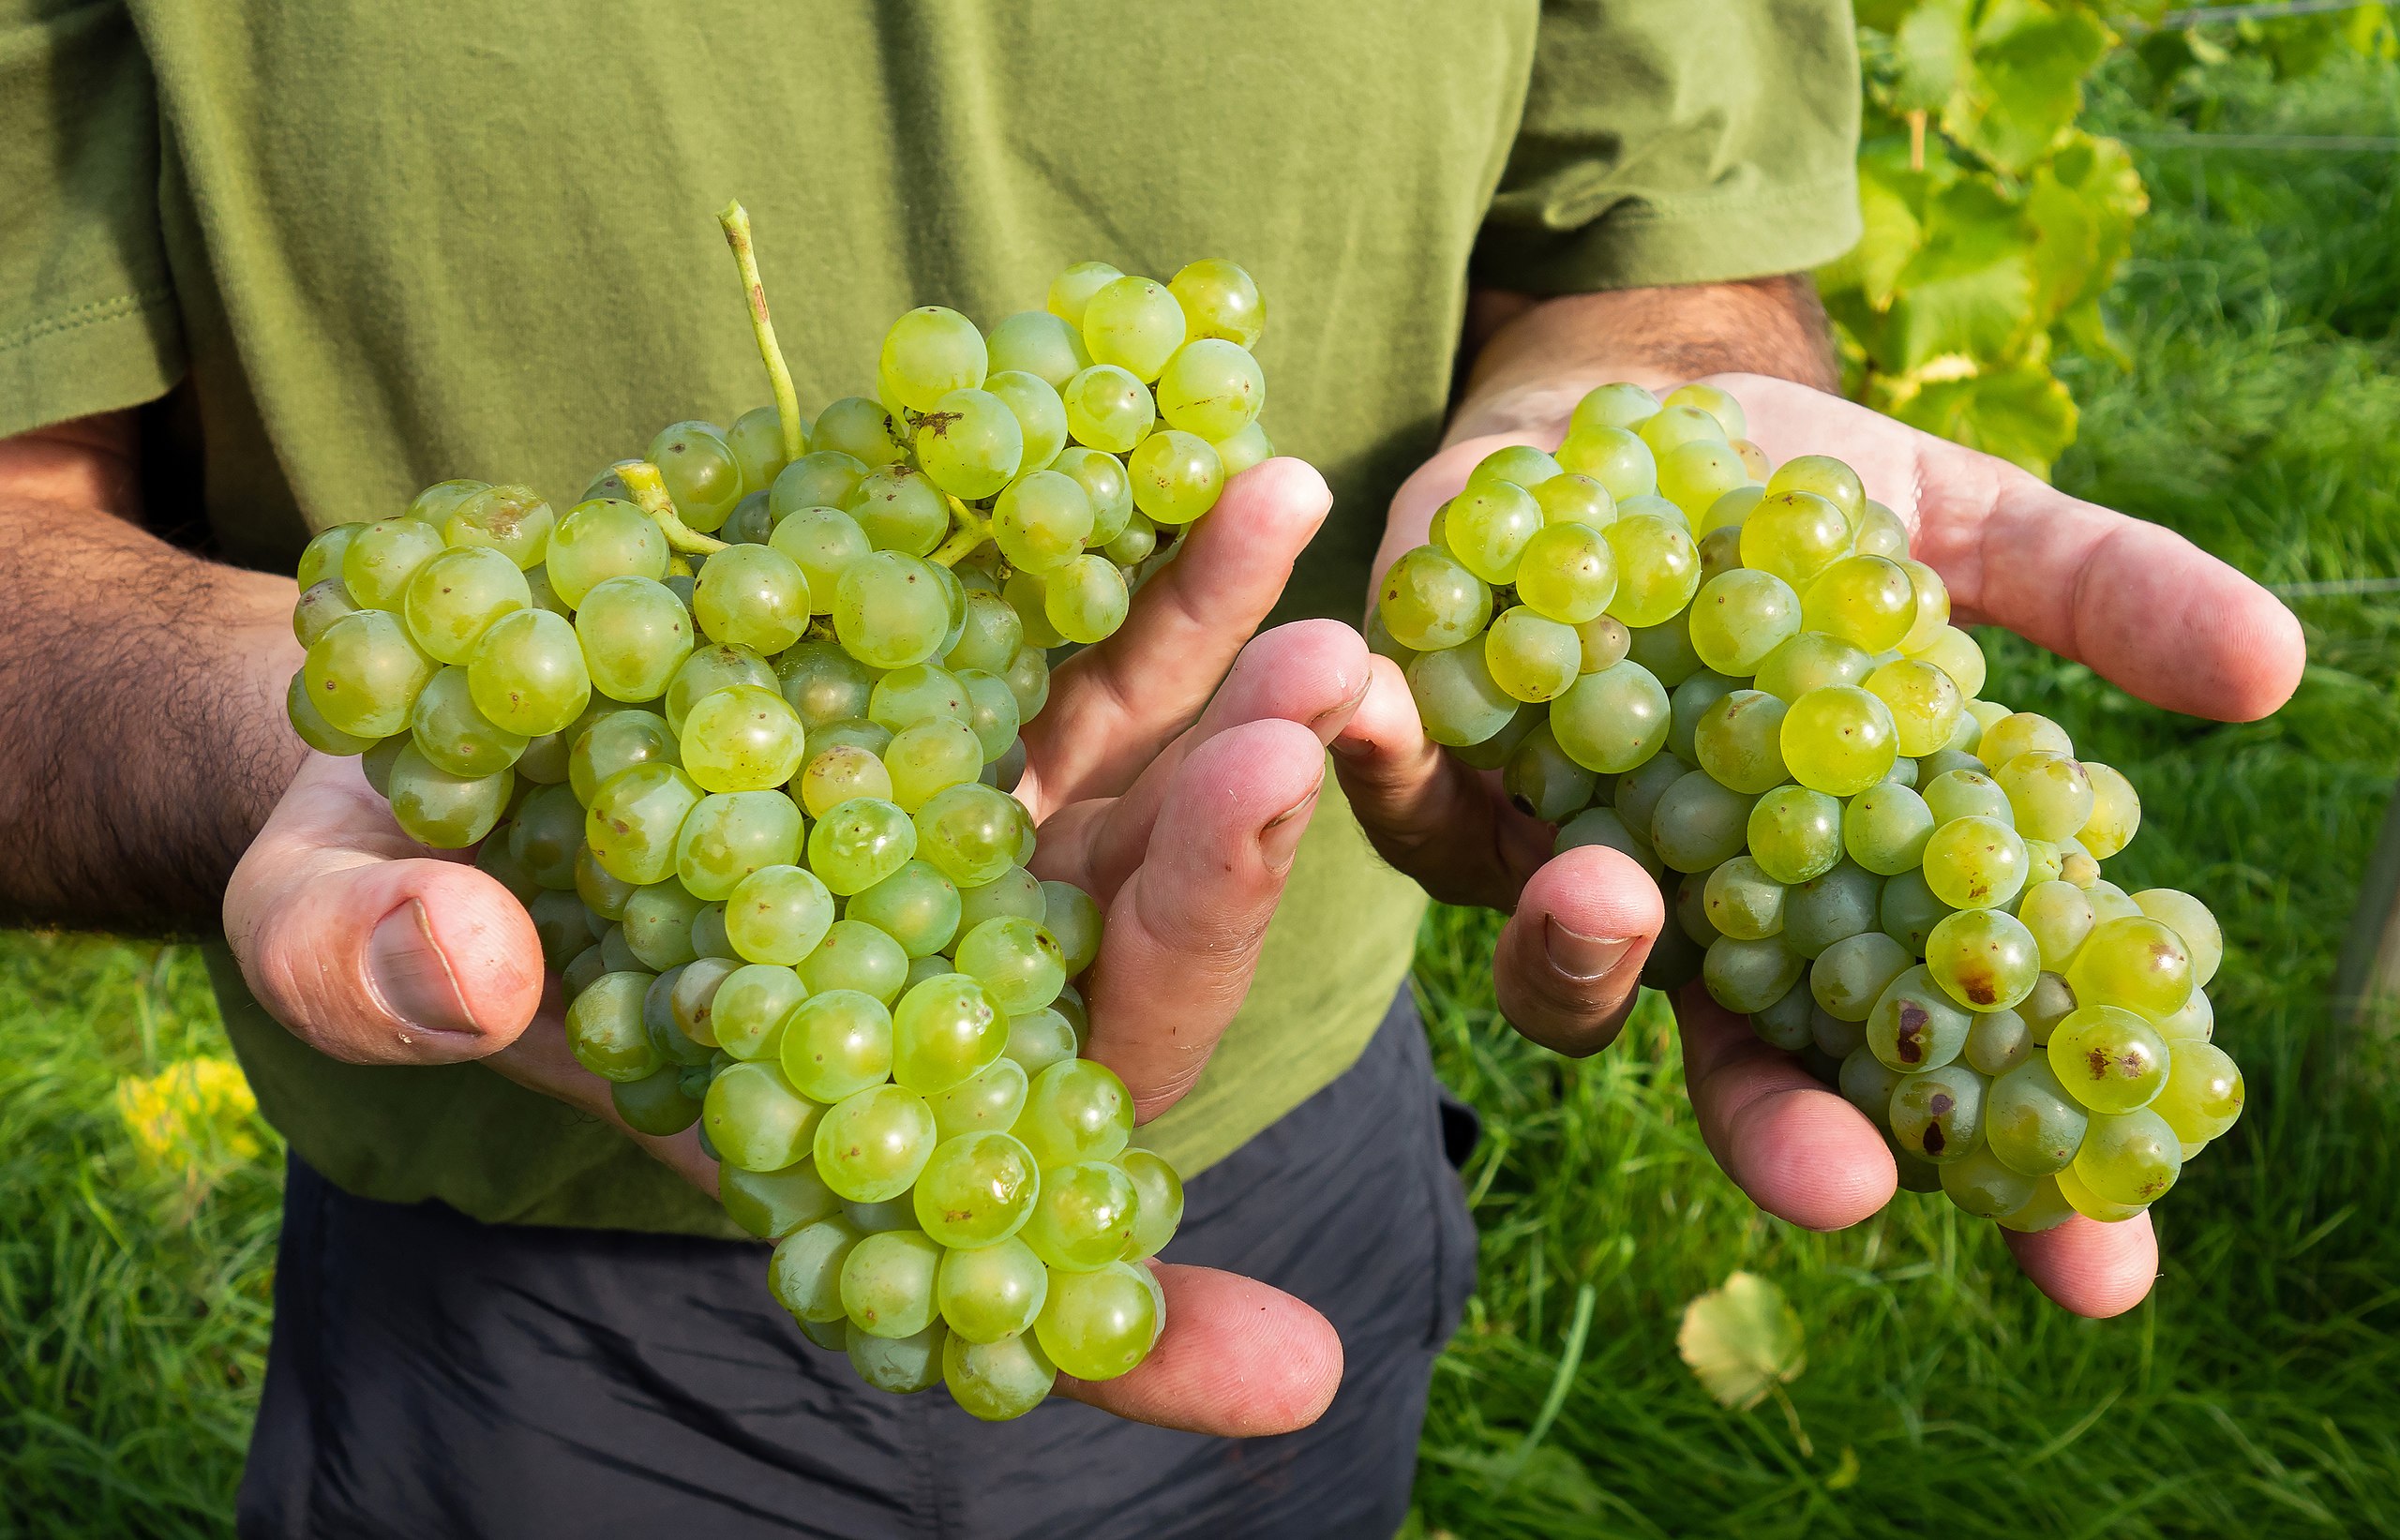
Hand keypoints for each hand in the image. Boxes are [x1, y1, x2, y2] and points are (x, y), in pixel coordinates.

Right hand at [225, 458, 1372, 1434]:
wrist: (413, 713)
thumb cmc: (372, 873)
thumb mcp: (328, 924)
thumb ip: (380, 974)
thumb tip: (477, 972)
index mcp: (812, 1110)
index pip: (987, 1249)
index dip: (1131, 1336)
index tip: (1294, 1376)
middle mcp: (937, 986)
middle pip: (1126, 984)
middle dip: (1220, 875)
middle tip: (1298, 728)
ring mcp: (975, 836)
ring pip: (1148, 797)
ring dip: (1243, 689)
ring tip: (1291, 532)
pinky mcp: (975, 702)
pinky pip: (1100, 654)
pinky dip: (1169, 576)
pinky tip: (1243, 476)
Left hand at [1331, 374, 2304, 1317]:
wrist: (1613, 406)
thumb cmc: (1792, 495)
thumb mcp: (1955, 527)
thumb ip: (2091, 598)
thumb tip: (2273, 666)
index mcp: (1819, 896)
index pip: (1925, 1068)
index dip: (2011, 1179)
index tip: (2100, 1271)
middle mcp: (1681, 913)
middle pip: (1728, 1067)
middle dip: (1780, 1132)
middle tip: (1848, 1179)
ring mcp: (1543, 851)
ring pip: (1551, 964)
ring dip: (1577, 950)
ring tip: (1614, 894)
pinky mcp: (1423, 754)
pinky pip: (1393, 784)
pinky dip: (1382, 753)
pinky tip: (1380, 706)